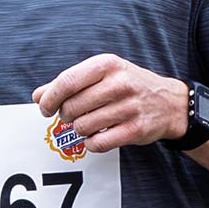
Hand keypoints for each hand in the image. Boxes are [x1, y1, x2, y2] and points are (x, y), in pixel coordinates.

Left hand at [34, 54, 189, 153]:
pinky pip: (98, 143)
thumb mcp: (102, 74)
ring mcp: (129, 107)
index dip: (50, 98)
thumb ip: (69, 83)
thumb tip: (38, 96)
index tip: (44, 108)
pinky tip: (98, 135)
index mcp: (108, 64)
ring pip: (83, 127)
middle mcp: (119, 84)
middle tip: (73, 114)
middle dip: (66, 115)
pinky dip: (91, 143)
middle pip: (72, 107)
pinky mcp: (135, 130)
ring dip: (80, 129)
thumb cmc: (129, 85)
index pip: (67, 82)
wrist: (170, 102)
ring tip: (89, 123)